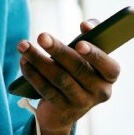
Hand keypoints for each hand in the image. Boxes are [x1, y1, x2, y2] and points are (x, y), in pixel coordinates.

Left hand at [16, 19, 120, 134]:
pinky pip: (46, 90)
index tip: (79, 44)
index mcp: (110, 76)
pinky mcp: (61, 109)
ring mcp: (80, 102)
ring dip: (39, 60)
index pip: (109, 67)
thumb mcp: (88, 55)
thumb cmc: (80, 70)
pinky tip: (24, 61)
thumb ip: (92, 35)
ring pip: (59, 78)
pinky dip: (33, 74)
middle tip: (41, 36)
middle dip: (58, 50)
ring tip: (24, 46)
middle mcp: (99, 91)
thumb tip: (87, 25)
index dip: (95, 55)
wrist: (66, 109)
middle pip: (78, 69)